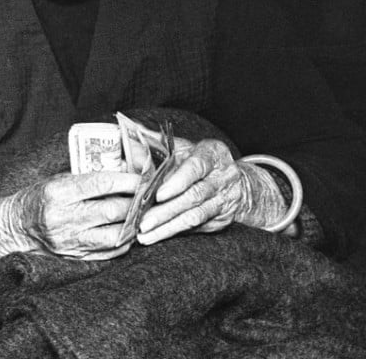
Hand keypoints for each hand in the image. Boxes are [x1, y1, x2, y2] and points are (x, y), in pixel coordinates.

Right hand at [16, 171, 140, 259]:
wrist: (17, 229)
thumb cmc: (41, 199)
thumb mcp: (59, 180)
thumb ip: (89, 178)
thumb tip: (126, 170)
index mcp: (58, 194)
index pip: (100, 184)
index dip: (126, 180)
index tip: (142, 178)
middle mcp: (64, 218)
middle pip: (112, 211)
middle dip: (136, 202)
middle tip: (148, 196)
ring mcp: (70, 241)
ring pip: (115, 235)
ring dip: (134, 224)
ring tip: (142, 214)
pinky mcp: (76, 257)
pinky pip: (110, 252)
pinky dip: (124, 241)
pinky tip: (129, 231)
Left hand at [136, 138, 286, 244]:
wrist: (236, 182)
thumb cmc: (199, 161)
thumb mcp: (183, 147)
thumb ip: (157, 142)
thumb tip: (129, 129)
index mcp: (212, 154)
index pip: (195, 168)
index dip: (177, 182)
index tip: (159, 194)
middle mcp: (223, 177)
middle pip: (193, 196)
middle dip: (166, 211)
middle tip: (144, 222)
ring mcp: (225, 200)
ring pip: (195, 216)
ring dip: (168, 227)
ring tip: (145, 235)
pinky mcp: (222, 219)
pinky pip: (197, 228)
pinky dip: (175, 233)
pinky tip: (157, 237)